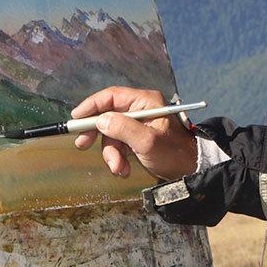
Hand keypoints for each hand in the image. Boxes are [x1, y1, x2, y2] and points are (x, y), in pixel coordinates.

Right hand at [70, 86, 197, 180]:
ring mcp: (139, 124)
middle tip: (82, 145)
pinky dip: (118, 158)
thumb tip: (100, 121)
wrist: (190, 170)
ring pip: (112, 135)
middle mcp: (140, 109)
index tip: (76, 118)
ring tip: (119, 169)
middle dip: (97, 133)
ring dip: (111, 153)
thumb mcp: (147, 142)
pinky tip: (124, 171)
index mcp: (145, 101)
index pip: (111, 96)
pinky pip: (119, 145)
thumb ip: (123, 129)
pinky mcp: (138, 139)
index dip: (92, 105)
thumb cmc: (173, 153)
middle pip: (108, 115)